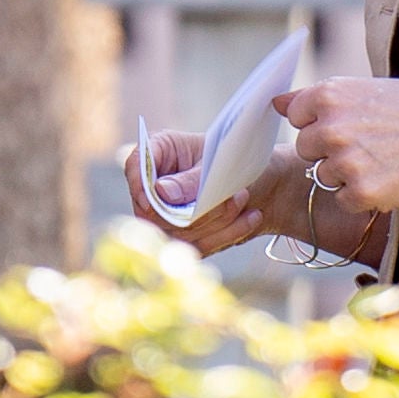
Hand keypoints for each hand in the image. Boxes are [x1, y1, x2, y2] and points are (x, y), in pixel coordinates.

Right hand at [122, 131, 299, 257]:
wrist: (262, 178)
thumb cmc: (236, 159)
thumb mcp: (219, 161)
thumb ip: (190, 179)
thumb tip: (161, 193)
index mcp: (160, 152)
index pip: (136, 166)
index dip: (139, 185)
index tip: (151, 200)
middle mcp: (155, 186)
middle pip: (154, 210)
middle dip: (195, 210)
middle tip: (234, 196)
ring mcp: (166, 216)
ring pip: (178, 232)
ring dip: (217, 220)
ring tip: (244, 198)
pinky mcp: (184, 238)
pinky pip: (199, 246)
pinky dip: (227, 234)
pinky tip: (252, 217)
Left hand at [277, 77, 398, 212]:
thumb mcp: (364, 90)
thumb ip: (316, 98)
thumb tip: (275, 103)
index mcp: (329, 95)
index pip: (296, 116)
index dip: (322, 121)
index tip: (349, 122)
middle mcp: (331, 127)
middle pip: (306, 149)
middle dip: (331, 149)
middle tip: (369, 143)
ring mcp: (345, 162)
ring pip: (324, 176)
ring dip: (347, 173)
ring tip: (383, 158)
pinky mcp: (361, 192)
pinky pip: (343, 199)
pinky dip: (362, 195)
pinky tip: (388, 176)